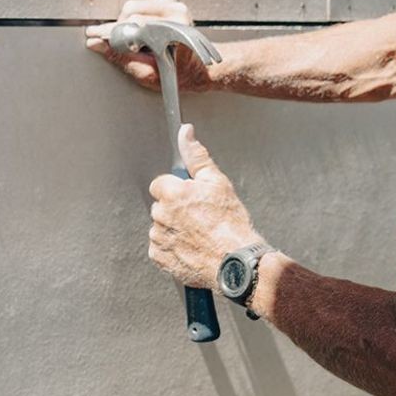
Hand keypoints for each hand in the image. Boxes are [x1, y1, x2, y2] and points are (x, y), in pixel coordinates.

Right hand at [85, 0, 213, 91]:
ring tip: (136, 41)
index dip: (110, 32)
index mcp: (173, 31)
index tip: (93, 35)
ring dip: (126, 23)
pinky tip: (141, 32)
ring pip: (133, 7)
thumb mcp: (146, 74)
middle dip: (117, 30)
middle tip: (113, 44)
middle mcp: (175, 13)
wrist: (197, 66)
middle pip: (131, 13)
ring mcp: (172, 4)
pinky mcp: (167, 1)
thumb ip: (121, 58)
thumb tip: (96, 45)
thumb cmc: (177, 73)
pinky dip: (133, 18)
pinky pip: (139, 4)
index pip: (133, 26)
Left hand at [148, 126, 258, 288]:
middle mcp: (161, 215)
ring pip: (160, 227)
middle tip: (198, 218)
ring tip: (197, 234)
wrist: (236, 261)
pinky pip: (159, 248)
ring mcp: (159, 238)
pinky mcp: (160, 258)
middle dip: (175, 209)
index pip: (161, 184)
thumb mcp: (217, 182)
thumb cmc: (231, 223)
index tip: (191, 199)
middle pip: (161, 206)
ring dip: (173, 229)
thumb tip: (185, 133)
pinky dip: (171, 248)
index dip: (177, 190)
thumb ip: (196, 156)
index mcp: (172, 193)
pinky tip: (190, 247)